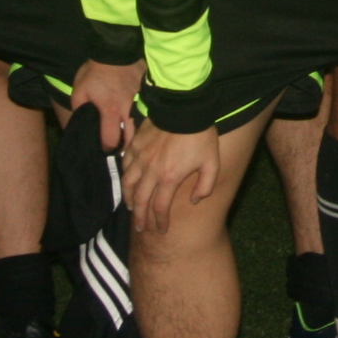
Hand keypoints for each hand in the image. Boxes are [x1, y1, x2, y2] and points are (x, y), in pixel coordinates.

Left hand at [70, 57, 143, 151]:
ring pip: (137, 125)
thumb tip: (80, 121)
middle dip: (122, 145)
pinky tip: (129, 113)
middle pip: (130, 138)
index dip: (106, 148)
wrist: (115, 50)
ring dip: (130, 131)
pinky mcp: (143, 94)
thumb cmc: (95, 71)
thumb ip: (78, 109)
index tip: (102, 147)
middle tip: (115, 145)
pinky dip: (135, 115)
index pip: (112, 140)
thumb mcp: (79, 90)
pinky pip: (140, 110)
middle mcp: (127, 110)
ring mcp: (138, 102)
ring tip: (122, 132)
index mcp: (111, 112)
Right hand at [123, 118, 220, 232]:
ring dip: (128, 199)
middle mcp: (151, 170)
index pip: (159, 208)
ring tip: (131, 208)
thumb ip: (205, 186)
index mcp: (169, 178)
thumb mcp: (212, 163)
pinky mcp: (135, 144)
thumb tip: (194, 201)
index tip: (161, 230)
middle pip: (140, 201)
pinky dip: (125, 176)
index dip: (159, 222)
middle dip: (139, 218)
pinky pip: (125, 164)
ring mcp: (140, 156)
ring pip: (127, 184)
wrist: (185, 106)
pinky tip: (128, 181)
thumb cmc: (201, 135)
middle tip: (140, 228)